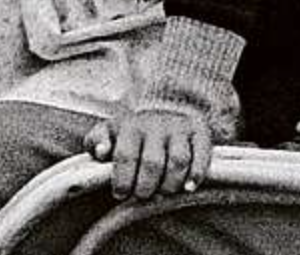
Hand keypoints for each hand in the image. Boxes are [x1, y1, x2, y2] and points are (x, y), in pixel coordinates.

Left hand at [85, 108, 211, 201]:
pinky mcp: (200, 133)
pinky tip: (188, 187)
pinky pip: (202, 155)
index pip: (125, 155)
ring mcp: (179, 129)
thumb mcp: (110, 130)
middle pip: (152, 163)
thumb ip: (97, 140)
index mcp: (131, 125)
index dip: (122, 179)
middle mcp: (156, 125)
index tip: (120, 194)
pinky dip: (197, 174)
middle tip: (142, 196)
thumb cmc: (134, 130)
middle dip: (145, 186)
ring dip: (170, 184)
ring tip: (163, 193)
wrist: (165, 104)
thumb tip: (101, 152)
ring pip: (178, 161)